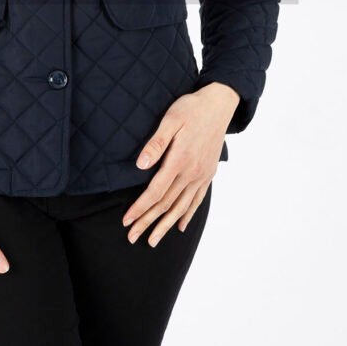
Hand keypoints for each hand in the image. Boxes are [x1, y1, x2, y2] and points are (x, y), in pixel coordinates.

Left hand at [121, 82, 239, 245]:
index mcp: (179, 160)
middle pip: (166, 204)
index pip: (155, 192)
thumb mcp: (170, 120)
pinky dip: (187, 214)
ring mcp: (202, 175)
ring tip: (153, 240)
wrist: (219, 104)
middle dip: (148, 222)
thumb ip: (156, 143)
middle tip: (132, 237)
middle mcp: (191, 173)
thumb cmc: (191, 109)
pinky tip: (180, 225)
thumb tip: (141, 165)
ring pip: (181, 207)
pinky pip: (197, 200)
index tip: (126, 220)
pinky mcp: (208, 174)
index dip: (140, 208)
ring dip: (165, 225)